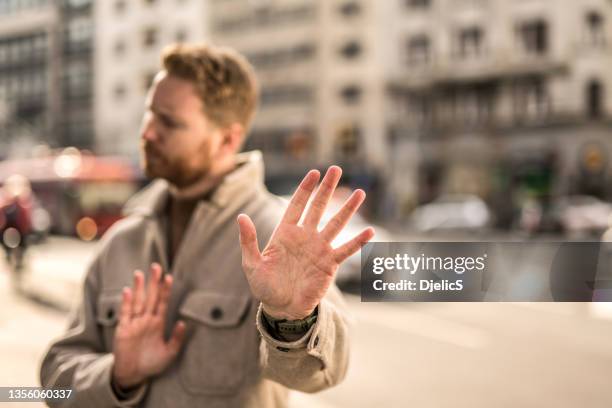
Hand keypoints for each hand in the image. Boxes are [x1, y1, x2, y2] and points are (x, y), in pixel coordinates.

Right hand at [112, 263, 185, 388]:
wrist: (134, 375)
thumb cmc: (152, 363)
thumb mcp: (169, 353)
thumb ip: (176, 338)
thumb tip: (183, 323)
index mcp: (158, 323)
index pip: (162, 302)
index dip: (165, 290)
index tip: (169, 277)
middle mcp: (146, 320)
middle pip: (150, 297)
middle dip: (153, 282)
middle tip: (156, 266)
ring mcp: (134, 323)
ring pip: (137, 302)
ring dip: (139, 288)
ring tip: (140, 274)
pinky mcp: (123, 330)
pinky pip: (125, 314)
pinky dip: (126, 303)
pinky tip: (128, 291)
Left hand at [237, 166, 373, 319]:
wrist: (282, 308)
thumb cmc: (265, 286)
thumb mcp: (252, 263)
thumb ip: (248, 240)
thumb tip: (241, 216)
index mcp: (285, 232)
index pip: (297, 204)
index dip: (305, 188)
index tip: (314, 172)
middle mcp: (305, 236)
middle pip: (318, 207)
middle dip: (327, 189)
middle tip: (336, 169)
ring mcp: (319, 248)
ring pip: (336, 223)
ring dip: (347, 209)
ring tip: (359, 193)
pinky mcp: (329, 264)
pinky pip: (346, 250)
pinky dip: (358, 241)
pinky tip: (370, 231)